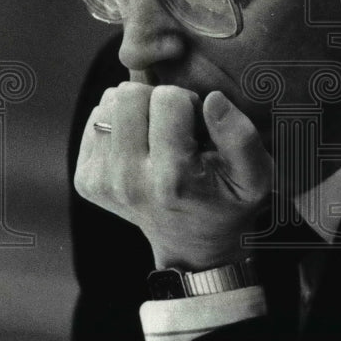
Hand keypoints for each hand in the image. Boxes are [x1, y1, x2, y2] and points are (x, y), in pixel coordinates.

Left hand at [74, 84, 273, 269]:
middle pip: (129, 95)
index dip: (189, 101)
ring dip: (136, 111)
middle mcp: (128, 181)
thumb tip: (213, 99)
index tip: (198, 126)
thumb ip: (241, 136)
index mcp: (171, 179)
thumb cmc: (227, 203)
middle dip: (157, 100)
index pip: (168, 98)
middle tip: (176, 128)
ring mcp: (101, 182)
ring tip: (158, 136)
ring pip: (108, 103)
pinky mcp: (86, 180)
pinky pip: (96, 119)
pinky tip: (140, 146)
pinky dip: (118, 123)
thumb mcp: (255, 176)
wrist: (192, 245)